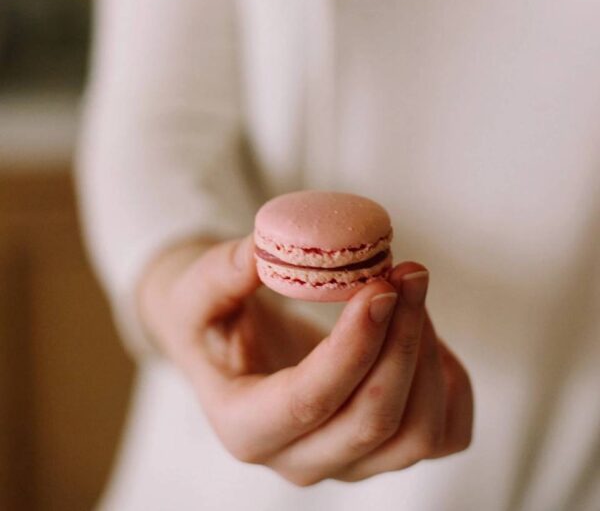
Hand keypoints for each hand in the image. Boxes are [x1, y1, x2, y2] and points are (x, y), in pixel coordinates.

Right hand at [139, 235, 472, 485]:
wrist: (231, 343)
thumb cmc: (211, 318)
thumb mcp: (195, 290)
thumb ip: (221, 273)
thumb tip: (266, 250)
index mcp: (243, 427)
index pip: (308, 402)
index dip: (352, 347)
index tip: (378, 289)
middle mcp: (298, 459)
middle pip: (372, 421)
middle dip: (402, 340)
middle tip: (407, 272)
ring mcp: (348, 461)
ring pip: (417, 434)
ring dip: (427, 354)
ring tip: (412, 287)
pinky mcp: (384, 448)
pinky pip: (445, 436)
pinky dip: (452, 385)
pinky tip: (426, 332)